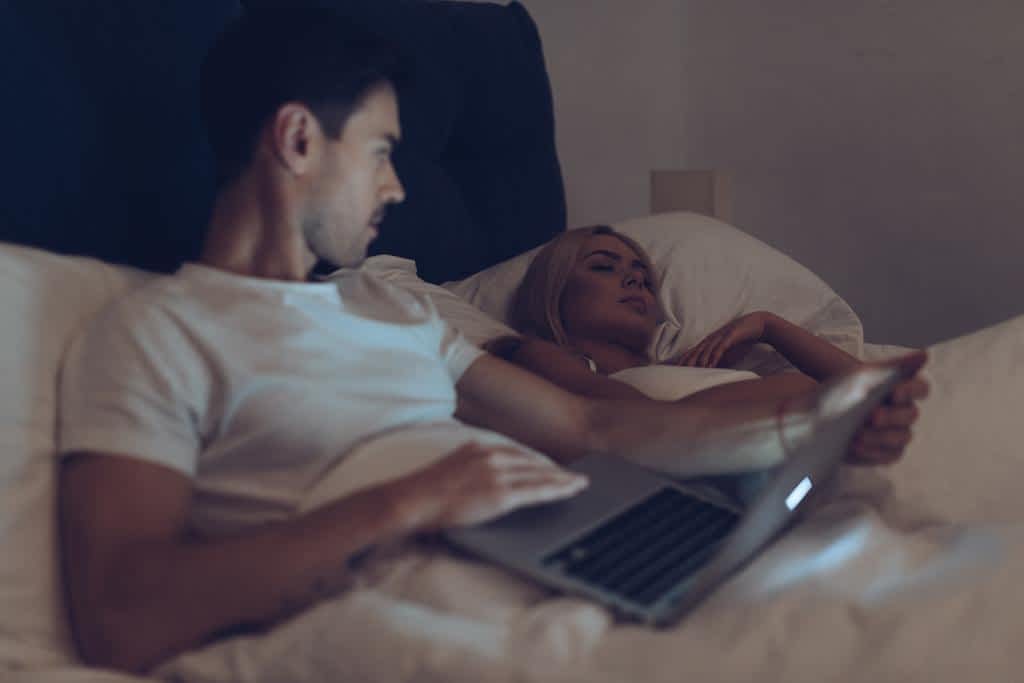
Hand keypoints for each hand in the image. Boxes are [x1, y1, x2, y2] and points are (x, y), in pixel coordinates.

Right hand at [396, 441, 587, 530]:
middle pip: (533, 462)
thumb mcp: (451, 468)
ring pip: (540, 476)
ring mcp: (497, 474)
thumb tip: (481, 479)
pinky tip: (569, 492)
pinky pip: (536, 492)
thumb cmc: (424, 492)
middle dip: (556, 470)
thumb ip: (470, 468)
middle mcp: (491, 456)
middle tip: (576, 475)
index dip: (538, 462)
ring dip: (563, 480)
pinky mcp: (500, 494)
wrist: (411, 500)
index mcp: (479, 448)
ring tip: (579, 484)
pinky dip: (557, 491)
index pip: (517, 453)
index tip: (552, 466)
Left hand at [676, 312, 771, 368]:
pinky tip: (711, 364)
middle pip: (697, 350)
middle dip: (688, 360)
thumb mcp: (730, 350)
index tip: (676, 368)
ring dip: (700, 359)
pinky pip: (721, 346)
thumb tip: (713, 370)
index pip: (695, 350)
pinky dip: (715, 355)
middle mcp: (714, 337)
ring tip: (692, 370)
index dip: (685, 359)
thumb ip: (721, 358)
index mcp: (711, 340)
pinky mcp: (731, 335)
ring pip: (707, 348)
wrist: (759, 324)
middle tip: (679, 370)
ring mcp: (722, 335)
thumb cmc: (743, 338)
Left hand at [819, 351, 929, 465]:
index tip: (894, 392)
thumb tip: (924, 354)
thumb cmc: (844, 390)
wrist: (818, 412)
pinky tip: (855, 446)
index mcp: (903, 390)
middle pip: (910, 415)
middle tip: (872, 416)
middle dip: (891, 416)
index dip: (911, 390)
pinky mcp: (884, 453)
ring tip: (858, 434)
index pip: (921, 388)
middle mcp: (904, 413)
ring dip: (880, 436)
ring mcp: (896, 435)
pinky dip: (872, 452)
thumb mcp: (862, 375)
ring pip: (900, 438)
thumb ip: (893, 366)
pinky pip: (887, 455)